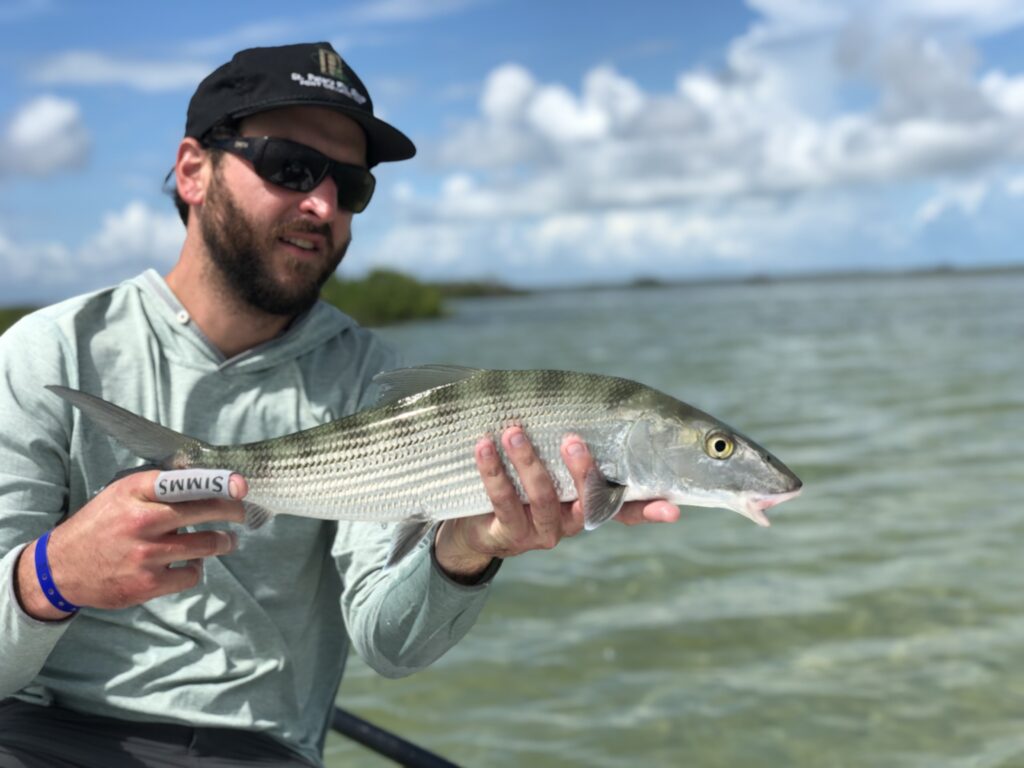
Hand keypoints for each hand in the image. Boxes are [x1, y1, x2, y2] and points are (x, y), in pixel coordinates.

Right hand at [15, 470, 247, 619]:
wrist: (60, 568)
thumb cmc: (101, 524)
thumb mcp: (122, 493)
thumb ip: (159, 485)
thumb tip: (203, 472)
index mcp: (135, 492)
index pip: (185, 482)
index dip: (218, 482)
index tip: (241, 485)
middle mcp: (142, 520)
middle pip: (204, 511)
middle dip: (232, 511)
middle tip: (241, 512)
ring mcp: (145, 554)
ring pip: (206, 545)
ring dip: (223, 542)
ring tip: (226, 540)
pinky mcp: (147, 584)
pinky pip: (192, 574)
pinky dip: (196, 568)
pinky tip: (190, 563)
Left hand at [433, 427, 679, 578]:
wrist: (475, 529)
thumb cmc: (518, 485)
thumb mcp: (547, 468)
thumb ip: (565, 445)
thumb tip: (586, 397)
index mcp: (586, 505)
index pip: (626, 509)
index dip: (649, 510)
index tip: (673, 509)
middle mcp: (569, 522)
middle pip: (585, 500)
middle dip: (581, 470)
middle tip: (572, 439)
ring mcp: (539, 531)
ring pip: (541, 497)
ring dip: (528, 461)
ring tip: (514, 431)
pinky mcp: (507, 534)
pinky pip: (502, 501)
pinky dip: (493, 471)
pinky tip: (484, 447)